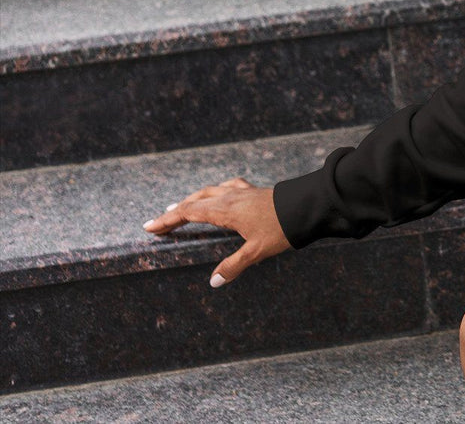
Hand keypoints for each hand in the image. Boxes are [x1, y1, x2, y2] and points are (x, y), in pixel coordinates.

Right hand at [141, 176, 292, 287]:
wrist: (309, 206)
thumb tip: (213, 281)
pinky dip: (216, 191)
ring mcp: (243, 191)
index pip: (189, 213)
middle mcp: (230, 197)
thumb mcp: (257, 251)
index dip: (168, 220)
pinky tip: (220, 192)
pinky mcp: (255, 190)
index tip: (150, 227)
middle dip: (175, 212)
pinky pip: (228, 187)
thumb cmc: (283, 228)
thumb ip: (234, 265)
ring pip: (210, 192)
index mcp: (225, 210)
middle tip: (159, 223)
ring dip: (193, 200)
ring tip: (181, 207)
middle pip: (195, 201)